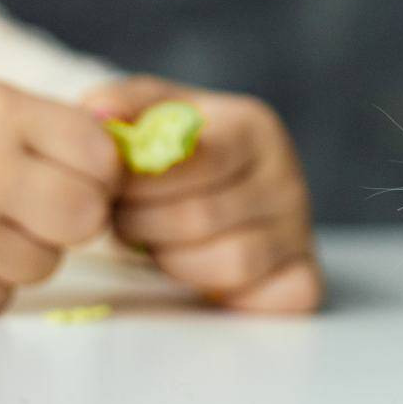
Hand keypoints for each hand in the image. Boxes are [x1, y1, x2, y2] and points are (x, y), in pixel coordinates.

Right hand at [0, 76, 119, 312]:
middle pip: (84, 218)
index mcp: (0, 113)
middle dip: (68, 217)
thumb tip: (116, 165)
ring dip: (20, 253)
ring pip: (41, 265)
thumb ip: (45, 129)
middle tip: (34, 204)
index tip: (73, 167)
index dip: (96, 169)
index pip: (101, 156)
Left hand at [82, 77, 322, 313]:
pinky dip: (222, 294)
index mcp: (254, 128)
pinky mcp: (302, 278)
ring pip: (230, 262)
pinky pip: (262, 299)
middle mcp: (286, 178)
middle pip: (202, 217)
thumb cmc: (185, 155)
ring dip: (173, 261)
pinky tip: (197, 272)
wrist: (231, 190)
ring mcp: (298, 231)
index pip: (197, 159)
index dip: (140, 181)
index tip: (110, 186)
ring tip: (155, 243)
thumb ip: (128, 104)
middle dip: (142, 225)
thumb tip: (100, 110)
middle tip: (122, 218)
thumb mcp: (159, 112)